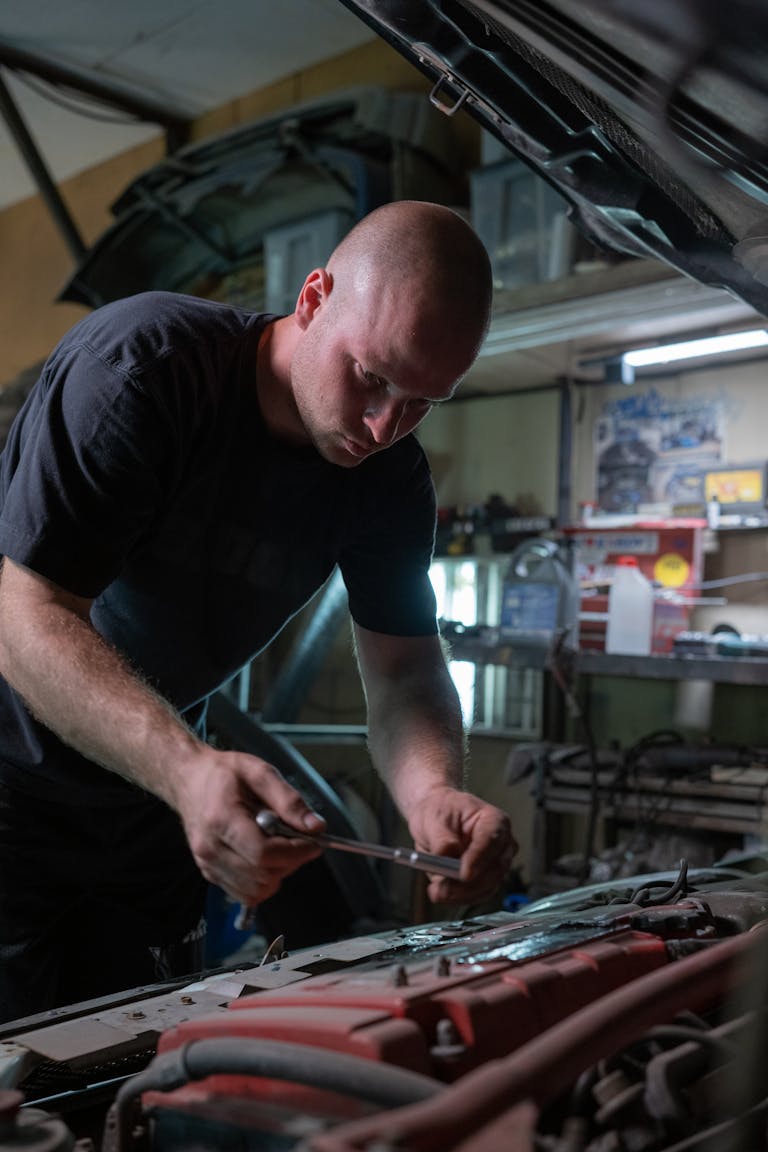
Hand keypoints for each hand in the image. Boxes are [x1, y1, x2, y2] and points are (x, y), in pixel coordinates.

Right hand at [175, 748, 325, 905]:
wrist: (189, 780)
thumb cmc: (223, 774)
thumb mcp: (260, 772)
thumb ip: (289, 800)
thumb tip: (316, 827)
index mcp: (221, 820)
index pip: (264, 854)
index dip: (296, 852)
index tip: (313, 842)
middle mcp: (210, 848)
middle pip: (262, 877)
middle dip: (290, 862)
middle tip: (299, 840)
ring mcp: (207, 864)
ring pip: (256, 891)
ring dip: (278, 873)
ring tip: (280, 845)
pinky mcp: (210, 874)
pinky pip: (245, 893)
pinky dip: (263, 881)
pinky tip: (265, 856)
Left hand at [407, 786, 516, 903]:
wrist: (436, 818)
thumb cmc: (440, 810)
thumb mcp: (434, 817)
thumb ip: (441, 838)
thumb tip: (446, 854)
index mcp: (494, 820)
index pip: (492, 840)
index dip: (479, 858)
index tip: (464, 874)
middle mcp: (501, 844)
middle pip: (494, 869)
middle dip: (468, 883)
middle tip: (442, 888)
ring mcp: (496, 863)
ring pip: (487, 887)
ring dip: (461, 894)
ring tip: (436, 891)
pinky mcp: (487, 879)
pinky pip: (478, 894)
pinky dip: (459, 897)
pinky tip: (441, 892)